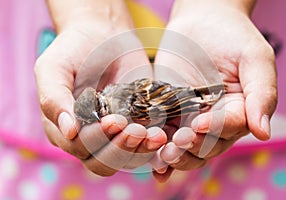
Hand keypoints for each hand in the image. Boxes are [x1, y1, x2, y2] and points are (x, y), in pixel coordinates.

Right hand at [35, 1, 166, 175]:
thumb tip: (68, 131)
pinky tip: (162, 135)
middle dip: (120, 149)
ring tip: (155, 135)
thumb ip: (53, 98)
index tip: (113, 121)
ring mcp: (114, 133)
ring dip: (141, 151)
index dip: (97, 139)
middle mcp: (88, 137)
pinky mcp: (135, 124)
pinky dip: (154, 146)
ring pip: (126, 159)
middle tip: (136, 130)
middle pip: (102, 162)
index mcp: (64, 128)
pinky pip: (144, 146)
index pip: (80, 148)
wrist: (103, 34)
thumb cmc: (73, 50)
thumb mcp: (53, 68)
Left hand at [153, 0, 276, 181]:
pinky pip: (163, 134)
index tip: (200, 124)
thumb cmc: (232, 37)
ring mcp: (189, 118)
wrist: (201, 22)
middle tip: (178, 142)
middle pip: (207, 146)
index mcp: (239, 112)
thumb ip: (262, 93)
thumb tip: (263, 132)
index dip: (215, 129)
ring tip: (163, 155)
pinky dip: (157, 151)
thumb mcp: (254, 58)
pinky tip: (152, 161)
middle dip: (192, 147)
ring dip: (174, 156)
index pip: (230, 128)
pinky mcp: (167, 112)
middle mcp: (215, 121)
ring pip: (184, 148)